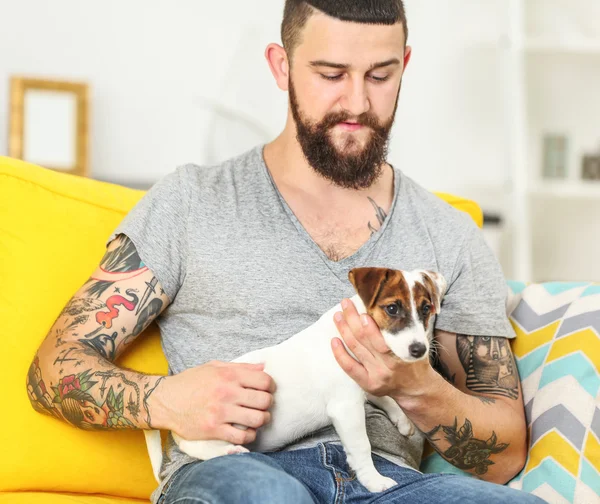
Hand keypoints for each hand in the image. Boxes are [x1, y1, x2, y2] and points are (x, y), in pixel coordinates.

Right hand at [156, 361, 274, 444]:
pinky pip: (242, 437)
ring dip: (262, 420)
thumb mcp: (215, 367)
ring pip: (257, 419)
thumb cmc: (191, 382)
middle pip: (264, 401)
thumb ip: (241, 367)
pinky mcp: (214, 430)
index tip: (268, 390)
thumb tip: (264, 366)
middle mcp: (227, 392)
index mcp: (229, 375)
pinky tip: (247, 432)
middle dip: (268, 404)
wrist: (165, 400)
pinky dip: (250, 436)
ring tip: (257, 419)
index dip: (271, 387)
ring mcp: (220, 412)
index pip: (264, 380)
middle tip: (263, 406)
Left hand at [331, 298, 436, 402]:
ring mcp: (376, 376)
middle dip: (352, 319)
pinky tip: (334, 340)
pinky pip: (349, 367)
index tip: (362, 312)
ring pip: (356, 349)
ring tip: (338, 316)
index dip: (369, 327)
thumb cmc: (416, 362)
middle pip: (364, 340)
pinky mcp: (367, 384)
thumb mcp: (417, 345)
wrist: (417, 389)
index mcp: (401, 355)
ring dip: (344, 330)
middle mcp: (387, 366)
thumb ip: (405, 330)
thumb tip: (390, 307)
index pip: (380, 340)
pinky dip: (340, 353)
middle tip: (345, 304)